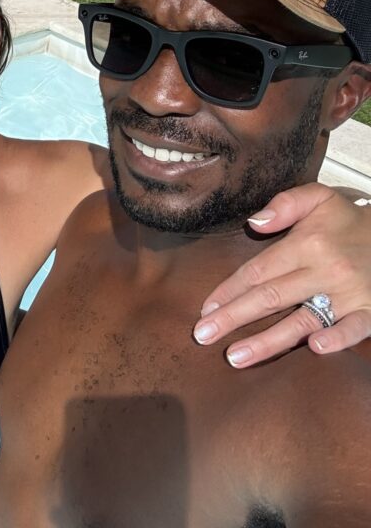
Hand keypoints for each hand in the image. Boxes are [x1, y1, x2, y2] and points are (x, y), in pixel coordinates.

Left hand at [192, 183, 370, 366]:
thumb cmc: (349, 221)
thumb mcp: (318, 198)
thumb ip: (285, 204)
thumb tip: (255, 221)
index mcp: (307, 244)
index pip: (258, 271)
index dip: (229, 290)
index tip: (205, 308)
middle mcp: (324, 270)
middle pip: (270, 298)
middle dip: (233, 317)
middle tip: (202, 335)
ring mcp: (348, 294)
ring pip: (302, 321)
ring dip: (267, 342)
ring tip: (235, 357)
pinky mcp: (370, 312)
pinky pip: (352, 329)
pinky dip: (336, 339)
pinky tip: (314, 349)